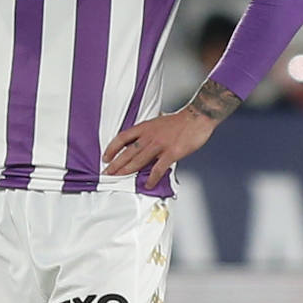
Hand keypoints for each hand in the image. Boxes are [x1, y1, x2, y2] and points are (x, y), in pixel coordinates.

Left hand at [102, 106, 217, 189]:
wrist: (197, 118)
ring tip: (119, 178)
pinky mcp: (171, 153)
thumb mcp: (158, 122)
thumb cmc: (180, 121)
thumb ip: (149, 133)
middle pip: (127, 152)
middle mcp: (150, 136)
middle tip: (107, 173)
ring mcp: (160, 145)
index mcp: (146, 127)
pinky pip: (158, 169)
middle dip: (115, 164)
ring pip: (138, 161)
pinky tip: (147, 184)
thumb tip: (142, 144)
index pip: (122, 138)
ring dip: (126, 171)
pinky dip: (151, 178)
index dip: (112, 148)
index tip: (106, 157)